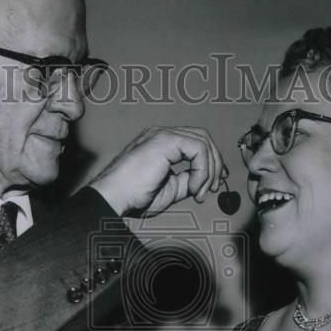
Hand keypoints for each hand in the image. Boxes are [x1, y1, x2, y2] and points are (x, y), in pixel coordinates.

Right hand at [89, 127, 225, 216]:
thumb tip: (203, 180)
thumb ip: (186, 180)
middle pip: (203, 138)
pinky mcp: (165, 140)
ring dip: (208, 171)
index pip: (195, 143)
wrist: (115, 196)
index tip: (212, 185)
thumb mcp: (170, 189)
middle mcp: (163, 134)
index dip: (210, 162)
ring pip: (203, 142)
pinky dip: (201, 170)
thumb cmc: (134, 195)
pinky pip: (198, 149)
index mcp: (162, 144)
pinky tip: (192, 187)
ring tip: (198, 192)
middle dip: (214, 164)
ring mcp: (163, 134)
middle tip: (212, 189)